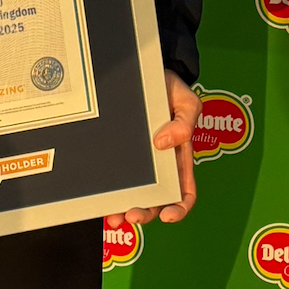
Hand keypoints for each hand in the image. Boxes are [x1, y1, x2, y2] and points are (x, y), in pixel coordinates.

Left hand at [107, 71, 198, 231]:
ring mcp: (136, 161)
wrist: (148, 71)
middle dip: (145, 213)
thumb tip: (164, 143)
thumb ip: (185, 123)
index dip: (179, 208)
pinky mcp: (117, 153)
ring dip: (124, 210)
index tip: (169, 215)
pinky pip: (112, 177)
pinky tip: (100, 200)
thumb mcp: (187, 101)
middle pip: (155, 200)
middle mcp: (158, 165)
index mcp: (178, 157)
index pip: (184, 191)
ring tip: (114, 216)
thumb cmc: (171, 88)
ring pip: (132, 195)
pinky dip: (107, 192)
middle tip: (132, 215)